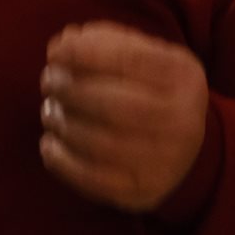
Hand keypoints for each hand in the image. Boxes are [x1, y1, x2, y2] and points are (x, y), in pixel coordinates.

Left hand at [39, 22, 210, 211]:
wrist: (185, 147)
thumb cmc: (150, 89)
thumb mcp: (144, 55)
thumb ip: (105, 42)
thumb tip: (63, 45)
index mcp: (182, 76)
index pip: (129, 59)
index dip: (84, 53)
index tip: (54, 50)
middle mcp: (183, 121)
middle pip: (112, 104)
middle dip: (69, 89)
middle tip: (49, 81)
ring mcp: (166, 162)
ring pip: (99, 143)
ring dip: (62, 123)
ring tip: (49, 110)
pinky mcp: (144, 192)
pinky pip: (93, 179)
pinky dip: (61, 160)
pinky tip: (49, 143)